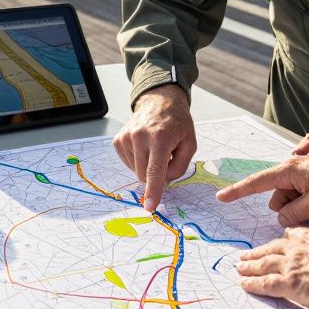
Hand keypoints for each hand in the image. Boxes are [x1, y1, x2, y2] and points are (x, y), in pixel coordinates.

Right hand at [112, 84, 195, 211]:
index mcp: (160, 138)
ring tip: (155, 148)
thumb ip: (180, 167)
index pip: (155, 170)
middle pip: (144, 175)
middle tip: (166, 157)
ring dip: (146, 166)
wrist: (159, 102)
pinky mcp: (118, 140)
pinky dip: (138, 161)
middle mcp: (139, 137)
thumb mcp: (190, 143)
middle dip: (156, 175)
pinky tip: (144, 147)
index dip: (153, 190)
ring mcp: (126, 138)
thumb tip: (164, 182)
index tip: (149, 207)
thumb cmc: (177, 123)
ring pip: (135, 171)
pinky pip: (128, 163)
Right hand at [217, 137, 308, 225]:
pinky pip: (299, 193)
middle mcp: (290, 170)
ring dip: (299, 204)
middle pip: (276, 197)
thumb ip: (295, 213)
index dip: (237, 191)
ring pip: (288, 197)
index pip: (256, 183)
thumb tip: (281, 219)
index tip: (221, 197)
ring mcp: (300, 173)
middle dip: (287, 207)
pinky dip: (306, 200)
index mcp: (288, 172)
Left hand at [236, 226, 308, 308]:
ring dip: (249, 267)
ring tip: (240, 268)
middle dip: (257, 253)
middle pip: (270, 250)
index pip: (290, 236)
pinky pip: (265, 283)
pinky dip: (252, 283)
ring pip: (263, 265)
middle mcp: (296, 249)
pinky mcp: (288, 284)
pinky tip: (245, 284)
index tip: (275, 243)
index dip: (280, 241)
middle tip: (246, 255)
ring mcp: (290, 266)